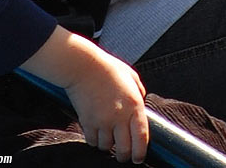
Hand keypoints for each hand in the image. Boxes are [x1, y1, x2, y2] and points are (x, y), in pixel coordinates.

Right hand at [20, 26, 148, 163]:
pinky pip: (92, 141)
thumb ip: (139, 91)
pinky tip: (96, 132)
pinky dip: (94, 140)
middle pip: (124, 149)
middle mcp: (120, 116)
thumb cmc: (108, 68)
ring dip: (108, 145)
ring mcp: (103, 121)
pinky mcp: (88, 122)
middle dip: (125, 156)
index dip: (140, 152)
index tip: (139, 158)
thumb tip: (141, 103)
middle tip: (124, 155)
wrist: (84, 66)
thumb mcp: (131, 77)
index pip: (141, 136)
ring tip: (108, 137)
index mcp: (134, 105)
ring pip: (107, 147)